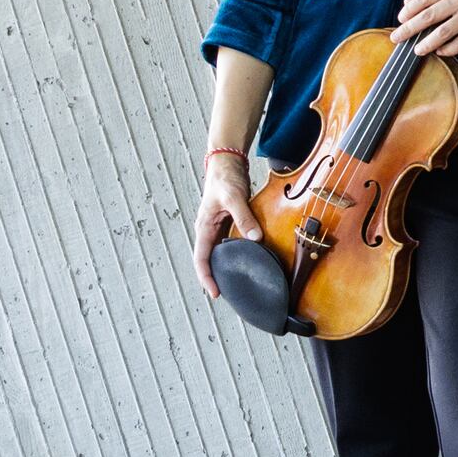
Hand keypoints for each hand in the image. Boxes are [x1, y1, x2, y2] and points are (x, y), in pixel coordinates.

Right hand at [189, 152, 260, 296]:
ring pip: (219, 253)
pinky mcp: (228, 222)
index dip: (206, 277)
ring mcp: (218, 227)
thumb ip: (244, 217)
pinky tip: (246, 259)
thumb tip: (256, 238)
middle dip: (215, 277)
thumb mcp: (234, 197)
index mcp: (204, 227)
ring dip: (224, 267)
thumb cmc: (226, 178)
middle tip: (228, 293)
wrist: (227, 163)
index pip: (201, 259)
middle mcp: (209, 230)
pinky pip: (229, 243)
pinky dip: (235, 253)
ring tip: (236, 282)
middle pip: (208, 260)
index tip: (215, 293)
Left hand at [393, 0, 457, 59]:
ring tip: (417, 49)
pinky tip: (440, 50)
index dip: (409, 10)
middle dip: (409, 28)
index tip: (401, 18)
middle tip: (398, 37)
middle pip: (429, 16)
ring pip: (443, 32)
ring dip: (426, 43)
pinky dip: (449, 49)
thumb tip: (412, 1)